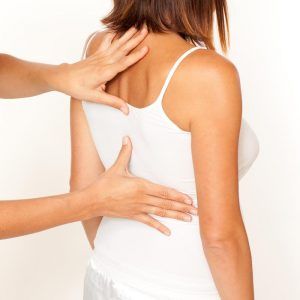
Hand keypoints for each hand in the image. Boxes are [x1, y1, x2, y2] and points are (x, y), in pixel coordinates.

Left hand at [50, 27, 148, 113]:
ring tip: (136, 28)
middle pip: (122, 50)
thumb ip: (112, 102)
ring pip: (116, 45)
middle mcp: (103, 62)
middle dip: (134, 40)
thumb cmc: (77, 87)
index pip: (123, 63)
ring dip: (127, 36)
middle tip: (145, 31)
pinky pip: (106, 43)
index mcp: (104, 72)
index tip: (146, 49)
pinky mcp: (96, 55)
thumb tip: (126, 110)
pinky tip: (117, 31)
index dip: (135, 56)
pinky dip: (112, 36)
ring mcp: (99, 57)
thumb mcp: (95, 97)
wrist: (62, 78)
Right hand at [83, 137, 197, 235]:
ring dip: (176, 216)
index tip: (190, 199)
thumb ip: (125, 153)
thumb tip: (126, 138)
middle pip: (166, 203)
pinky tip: (168, 232)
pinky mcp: (133, 216)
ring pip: (161, 212)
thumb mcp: (117, 167)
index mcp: (141, 186)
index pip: (164, 191)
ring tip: (188, 219)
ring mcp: (139, 208)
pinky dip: (159, 227)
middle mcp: (142, 198)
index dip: (178, 196)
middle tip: (196, 212)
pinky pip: (148, 222)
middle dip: (182, 207)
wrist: (93, 200)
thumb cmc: (105, 184)